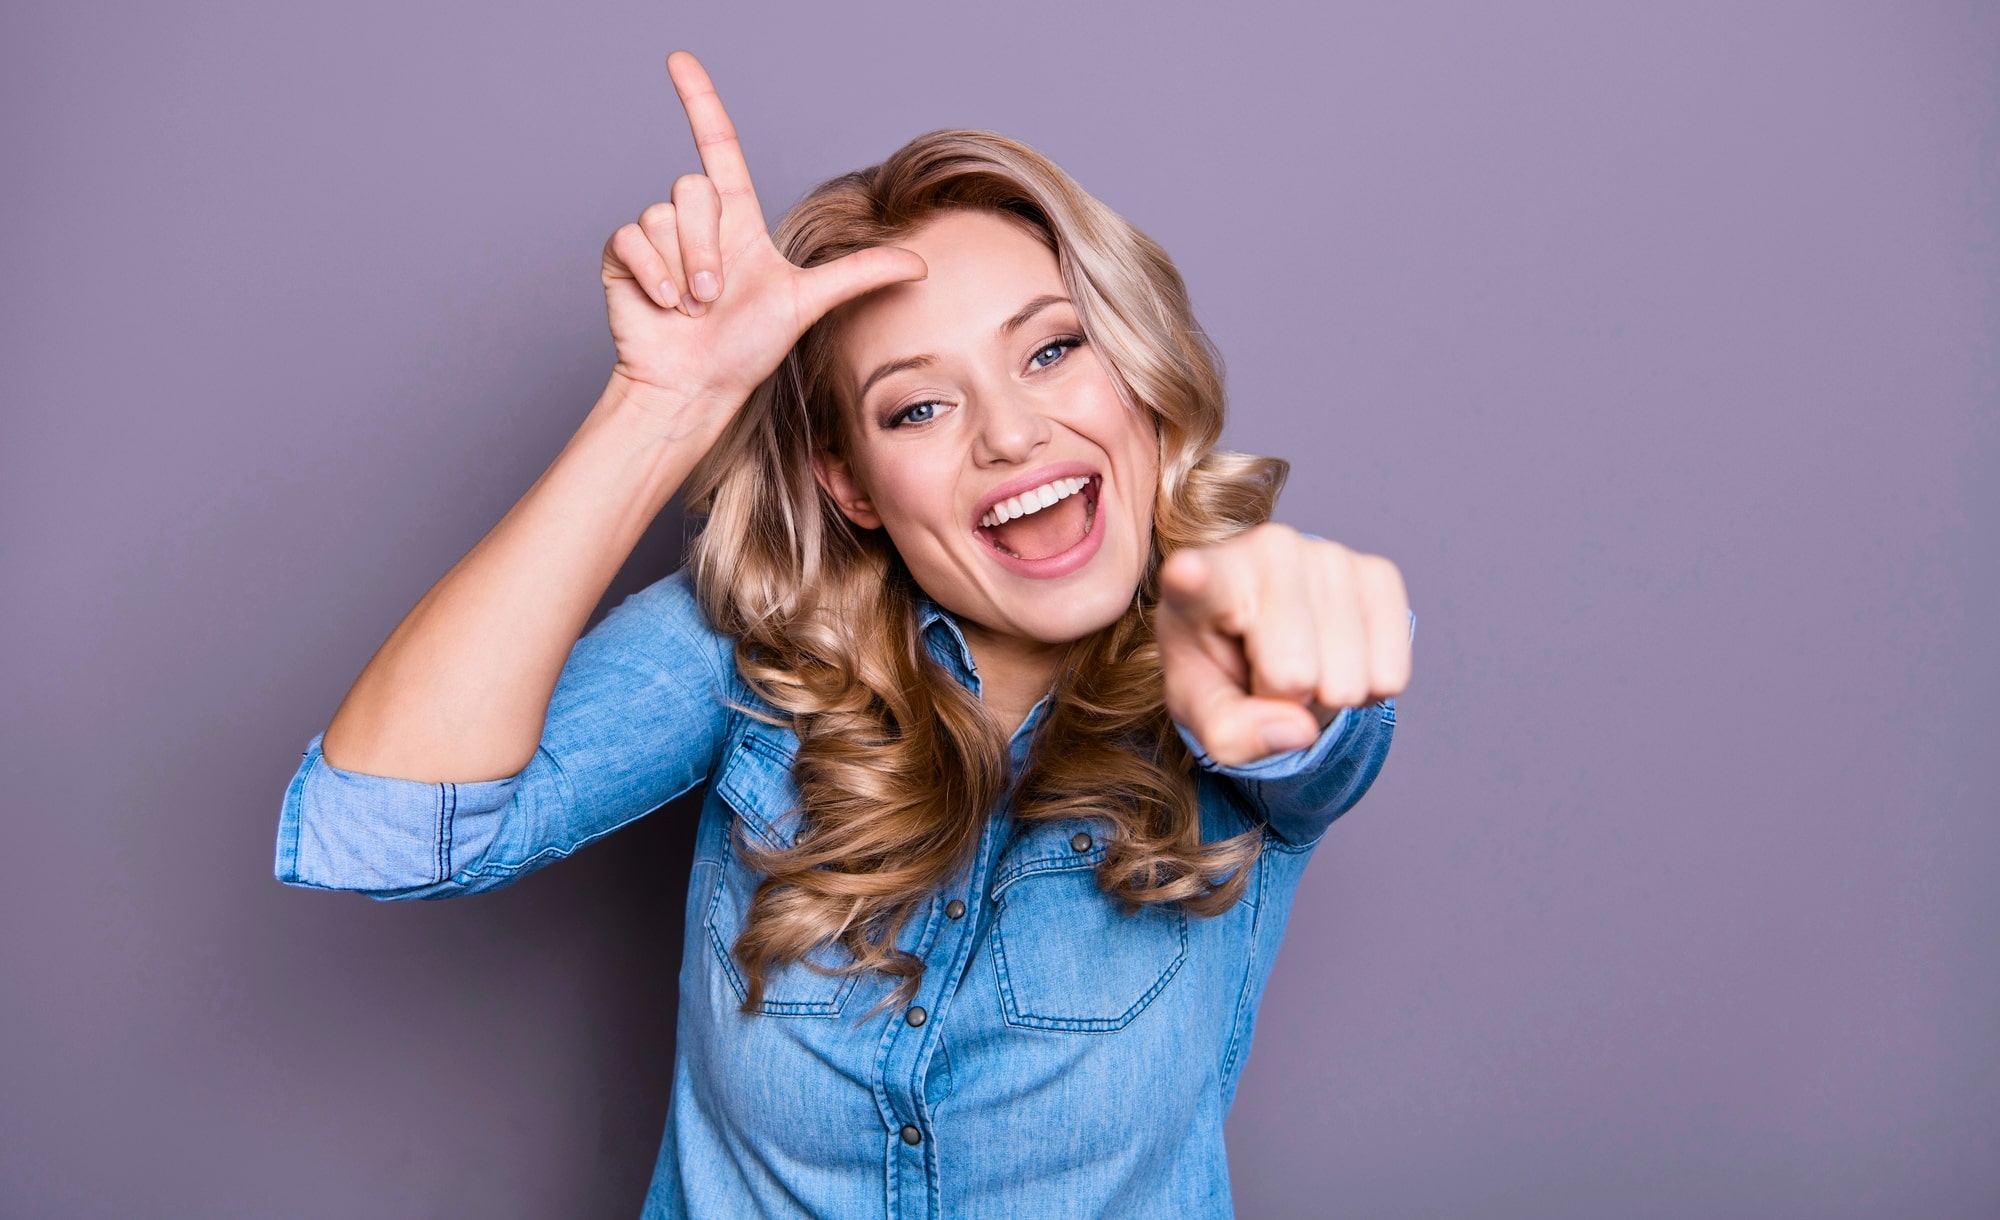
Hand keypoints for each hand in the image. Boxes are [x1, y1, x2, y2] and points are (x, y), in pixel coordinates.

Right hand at [599, 51, 927, 430]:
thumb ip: (859, 275)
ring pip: (663, 213)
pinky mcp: (623, 257)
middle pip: (693, 188)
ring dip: (682, 267)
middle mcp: (696, 223)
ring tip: (691, 306)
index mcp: (736, 220)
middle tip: (714, 295)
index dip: (700, 101)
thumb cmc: (745, 352)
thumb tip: (920, 263)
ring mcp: (657, 239)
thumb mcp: (806, 304)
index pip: (716, 145)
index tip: (679, 60)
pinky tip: (664, 305)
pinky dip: (652, 275)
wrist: (695, 388)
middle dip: (707, 247)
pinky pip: (632, 237)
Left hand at [1157, 523, 1411, 766]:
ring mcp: (1327, 554)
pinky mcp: (1378, 571)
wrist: (1266, 634)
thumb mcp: (1201, 710)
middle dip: (1286, 697)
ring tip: (1298, 661)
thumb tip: (1298, 728)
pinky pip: (1391, 674)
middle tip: (1266, 671)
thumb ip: (1230, 732)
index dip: (1194, 579)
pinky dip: (1368, 688)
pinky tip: (1337, 657)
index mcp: (1199, 582)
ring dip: (1327, 694)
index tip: (1186, 572)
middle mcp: (1265, 550)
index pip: (1197, 580)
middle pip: (1295, 674)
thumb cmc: (1220, 665)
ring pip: (1347, 680)